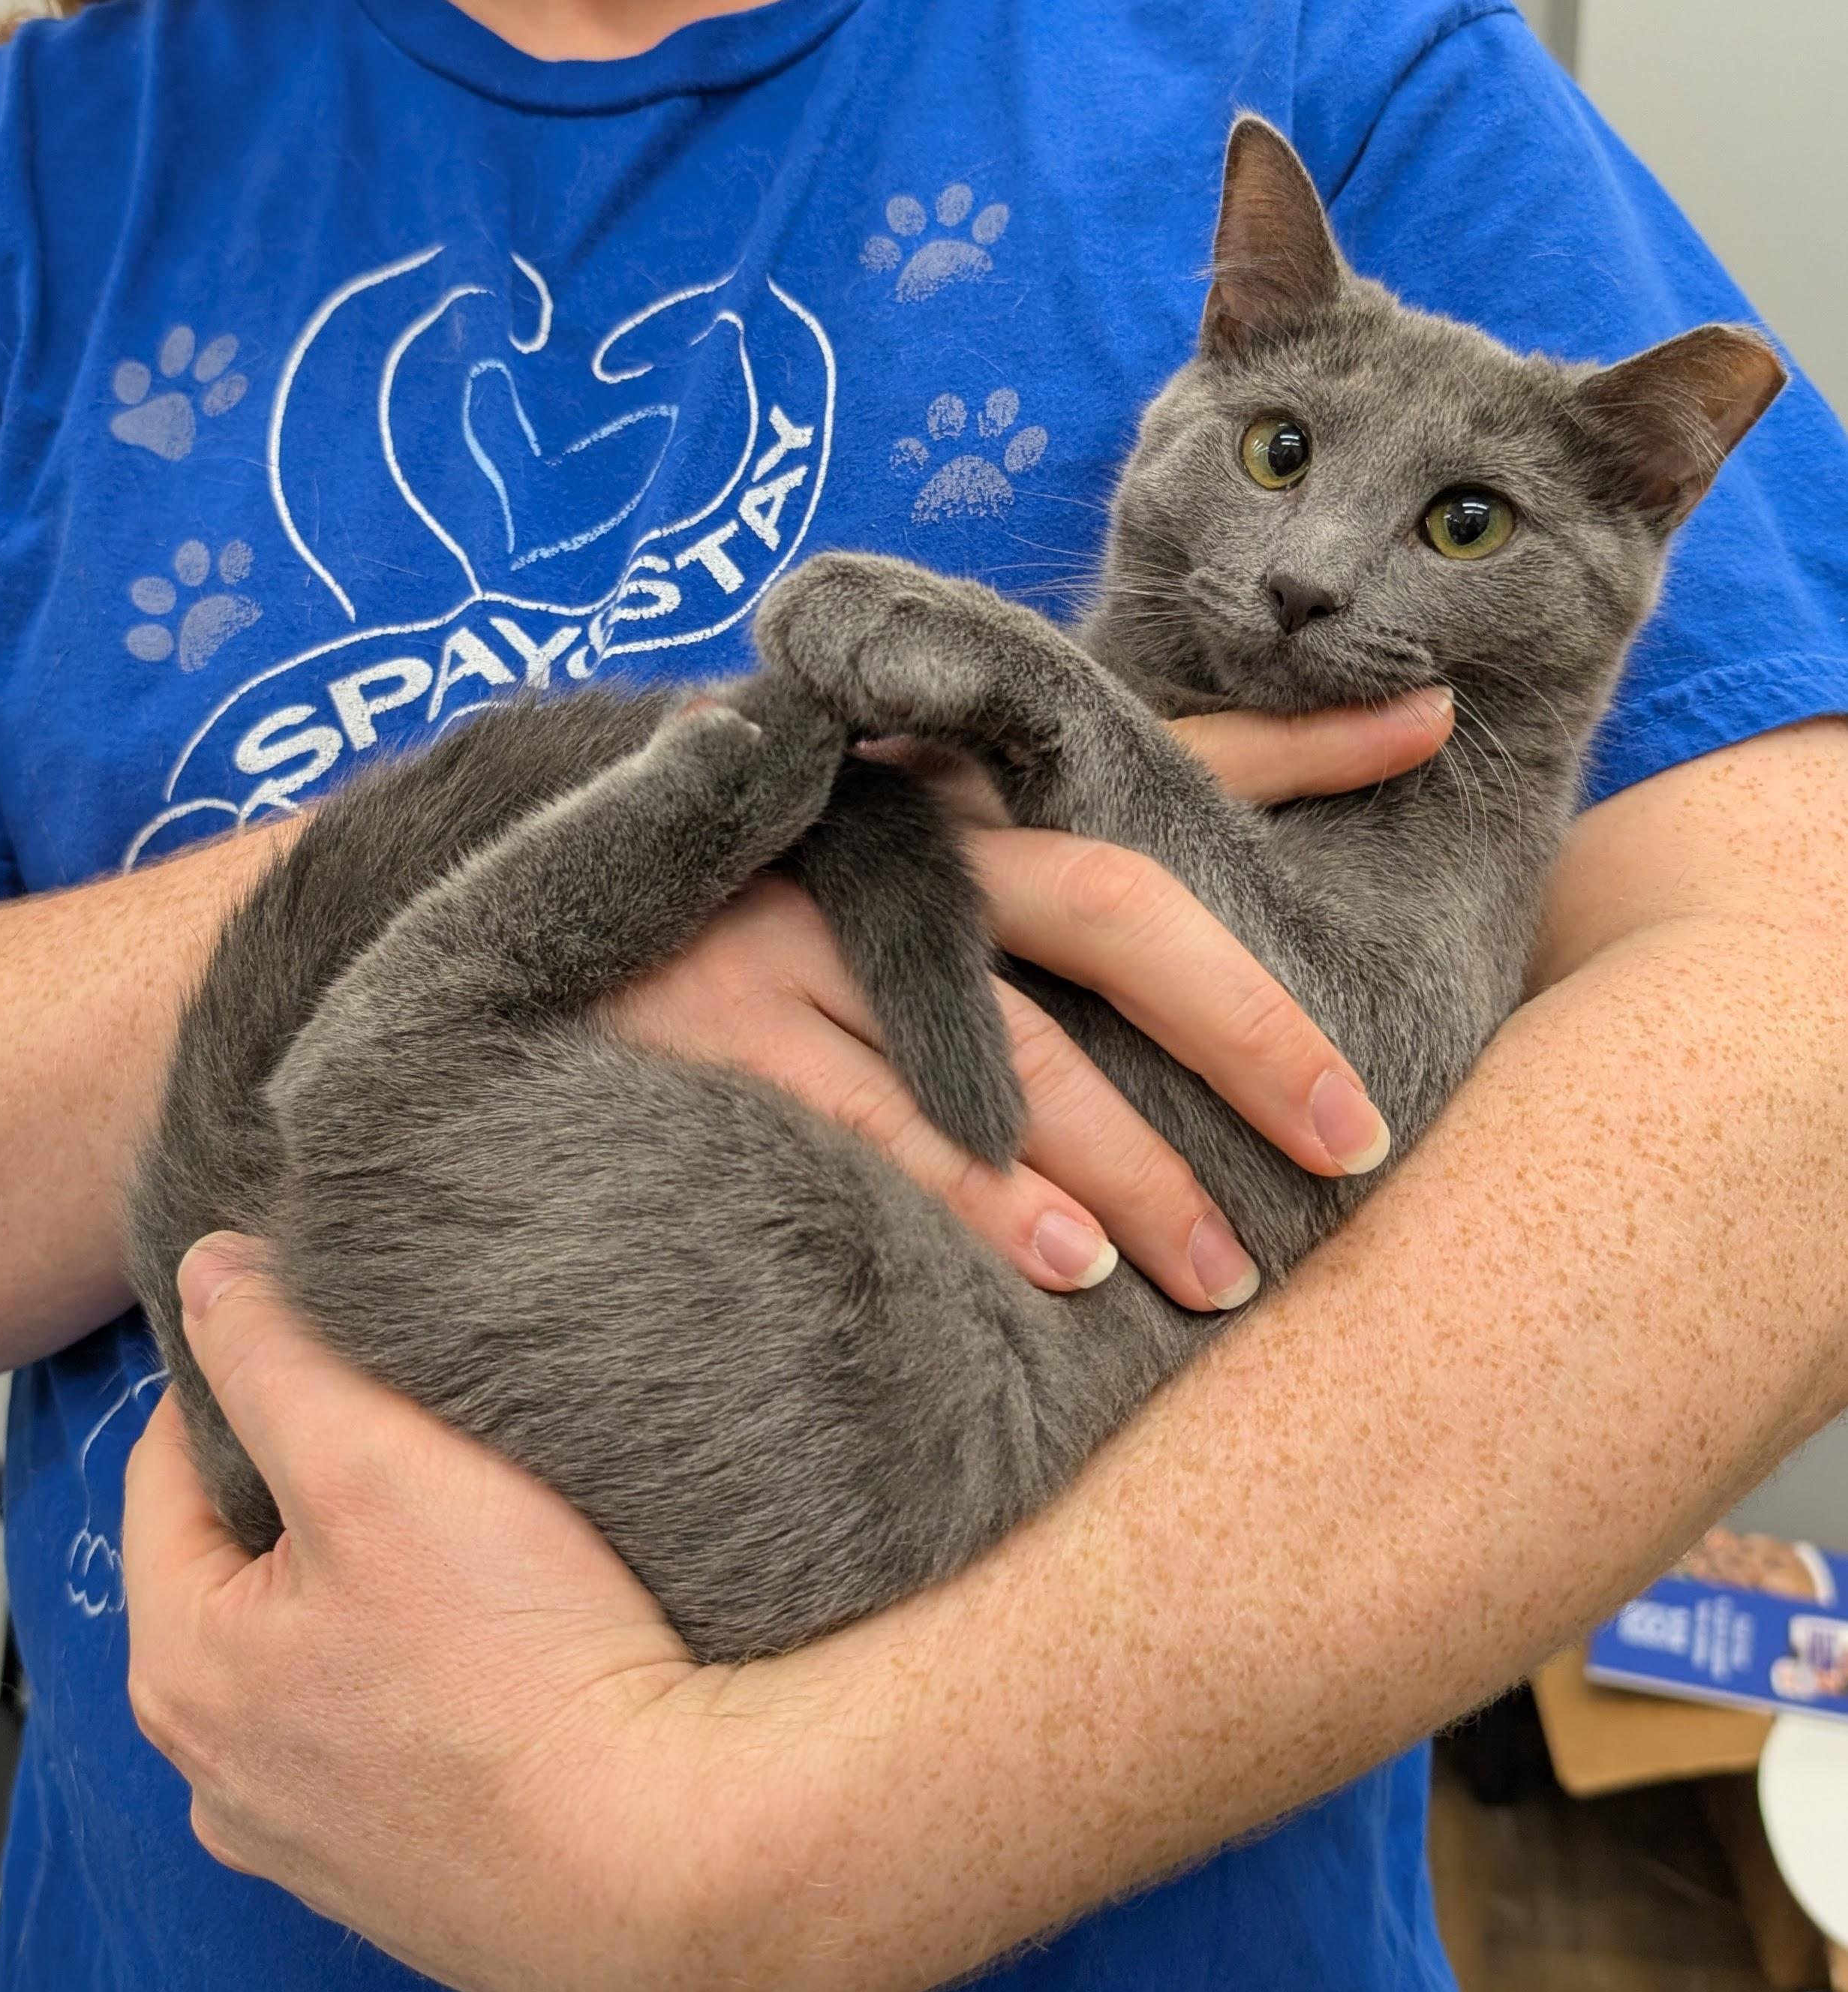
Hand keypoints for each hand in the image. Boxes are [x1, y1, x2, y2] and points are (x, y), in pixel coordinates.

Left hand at [125, 1238, 729, 1991]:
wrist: (667, 1850)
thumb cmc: (521, 1669)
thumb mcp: (375, 1461)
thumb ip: (276, 1356)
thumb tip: (210, 1274)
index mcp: (187, 1668)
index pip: (168, 1471)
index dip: (243, 1378)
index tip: (323, 1331)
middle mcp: (229, 1772)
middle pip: (248, 1566)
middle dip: (315, 1482)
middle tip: (411, 1422)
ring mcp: (321, 1833)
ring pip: (323, 1650)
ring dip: (376, 1582)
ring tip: (474, 1525)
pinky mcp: (414, 1864)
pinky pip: (394, 1725)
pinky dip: (429, 1669)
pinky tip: (505, 1640)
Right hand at [607, 690, 1447, 1311]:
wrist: (571, 895)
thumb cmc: (816, 875)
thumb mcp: (969, 818)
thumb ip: (1178, 773)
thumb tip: (1422, 715)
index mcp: (970, 786)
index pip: (1161, 794)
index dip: (1292, 824)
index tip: (1407, 916)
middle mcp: (897, 839)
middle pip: (1108, 908)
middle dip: (1247, 1035)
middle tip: (1355, 1158)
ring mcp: (802, 927)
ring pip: (1004, 1043)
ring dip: (1127, 1165)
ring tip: (1223, 1276)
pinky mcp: (715, 1021)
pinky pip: (868, 1117)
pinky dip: (978, 1192)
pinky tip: (1068, 1269)